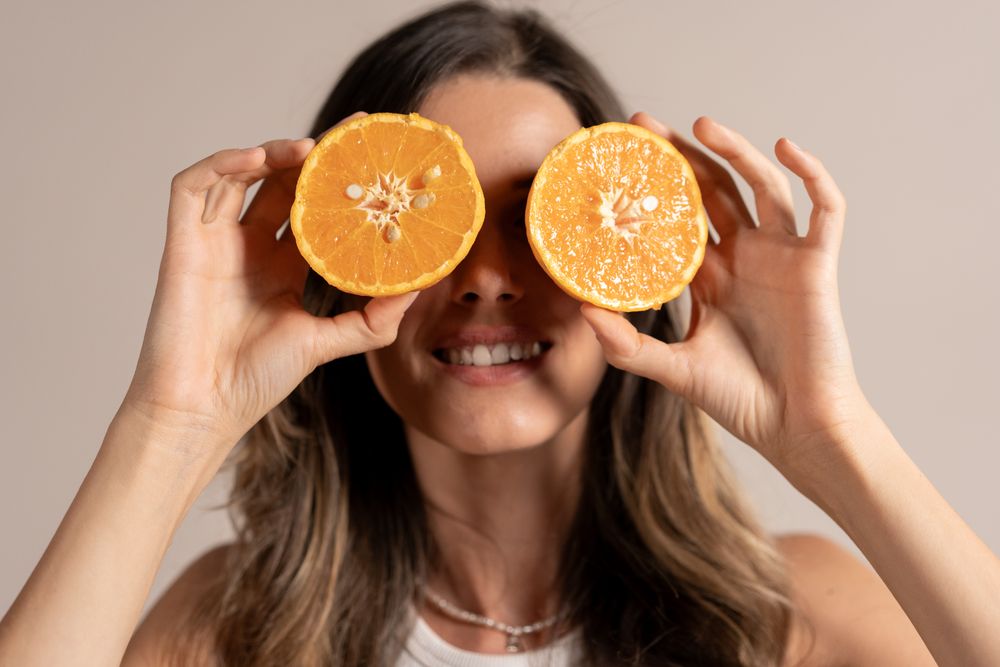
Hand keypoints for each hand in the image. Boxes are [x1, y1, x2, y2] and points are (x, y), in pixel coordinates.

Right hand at [123, 111, 416, 452]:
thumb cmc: (258, 378)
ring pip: (241, 175)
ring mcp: (214, 241)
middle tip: (351, 135)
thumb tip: (420, 287)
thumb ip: (372, 319)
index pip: (313, 208)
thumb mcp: (328, 343)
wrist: (205, 406)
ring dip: (274, 154)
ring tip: (310, 149)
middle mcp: (250, 247)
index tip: (373, 154)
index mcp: (283, 265)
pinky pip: (194, 187)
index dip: (338, 180)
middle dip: (314, 156)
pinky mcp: (182, 242)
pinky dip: (222, 164)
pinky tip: (257, 160)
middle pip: (282, 183)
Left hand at [581, 111, 871, 474]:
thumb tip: (581, 312)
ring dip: (735, 152)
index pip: (676, 218)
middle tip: (644, 124)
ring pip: (761, 186)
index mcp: (708, 276)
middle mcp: (743, 257)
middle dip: (681, 155)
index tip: (617, 160)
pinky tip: (785, 148)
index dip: (651, 188)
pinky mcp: (817, 265)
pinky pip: (825, 208)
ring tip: (701, 124)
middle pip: (711, 190)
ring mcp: (781, 257)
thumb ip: (628, 345)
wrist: (794, 428)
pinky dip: (812, 174)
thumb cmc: (739, 399)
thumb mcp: (672, 369)